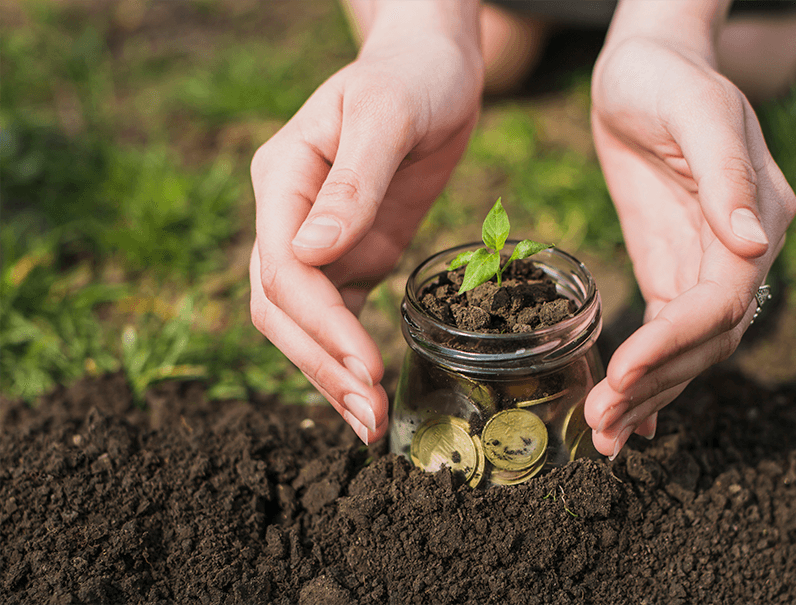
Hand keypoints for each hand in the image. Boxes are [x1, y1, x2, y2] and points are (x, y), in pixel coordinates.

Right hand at [249, 13, 482, 444]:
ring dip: (333, 374)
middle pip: (283, 309)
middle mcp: (291, 216)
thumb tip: (311, 253)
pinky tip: (371, 391)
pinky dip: (350, 356)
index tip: (363, 363)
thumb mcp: (385, 115)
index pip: (284, 268)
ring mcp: (322, 240)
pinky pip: (341, 314)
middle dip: (322, 366)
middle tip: (368, 415)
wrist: (434, 68)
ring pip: (306, 323)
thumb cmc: (410, 76)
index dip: (320, 322)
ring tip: (371, 422)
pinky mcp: (357, 254)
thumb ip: (352, 183)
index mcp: (282, 179)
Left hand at [585, 31, 795, 457]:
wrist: (643, 69)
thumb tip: (754, 244)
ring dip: (650, 393)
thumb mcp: (696, 110)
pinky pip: (668, 332)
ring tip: (603, 435)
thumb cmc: (667, 78)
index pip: (723, 298)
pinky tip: (625, 413)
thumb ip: (727, 174)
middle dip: (656, 382)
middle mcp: (741, 251)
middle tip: (602, 423)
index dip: (675, 340)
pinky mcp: (674, 268)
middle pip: (708, 338)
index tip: (623, 370)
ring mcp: (709, 263)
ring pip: (689, 347)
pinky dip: (648, 374)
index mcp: (758, 215)